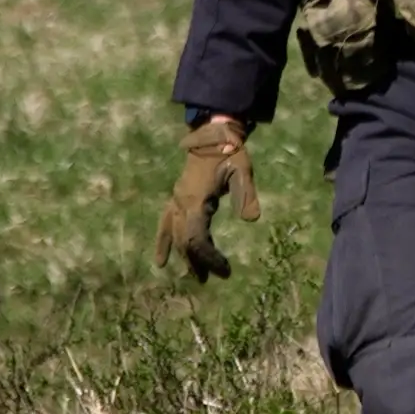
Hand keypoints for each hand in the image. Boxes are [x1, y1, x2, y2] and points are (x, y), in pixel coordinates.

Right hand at [154, 118, 259, 281]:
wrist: (213, 134)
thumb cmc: (230, 152)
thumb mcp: (243, 171)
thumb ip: (247, 194)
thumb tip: (252, 220)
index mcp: (196, 200)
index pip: (197, 238)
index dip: (208, 257)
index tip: (223, 270)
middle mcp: (181, 203)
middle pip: (184, 241)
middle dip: (197, 261)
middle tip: (211, 279)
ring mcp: (176, 200)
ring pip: (174, 235)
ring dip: (184, 256)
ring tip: (196, 276)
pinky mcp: (177, 198)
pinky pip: (165, 224)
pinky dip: (163, 242)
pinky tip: (162, 260)